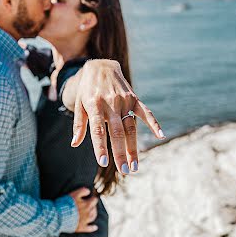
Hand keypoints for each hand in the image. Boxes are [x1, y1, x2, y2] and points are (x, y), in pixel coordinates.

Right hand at [69, 187, 98, 232]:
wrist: (59, 216)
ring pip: (93, 217)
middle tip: (89, 205)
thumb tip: (89, 191)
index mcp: (87, 204)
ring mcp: (85, 221)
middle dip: (92, 206)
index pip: (94, 200)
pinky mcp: (81, 228)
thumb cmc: (66, 204)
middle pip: (94, 208)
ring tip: (91, 213)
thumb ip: (82, 191)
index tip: (90, 198)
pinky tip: (95, 227)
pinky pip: (89, 228)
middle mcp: (88, 213)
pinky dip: (93, 227)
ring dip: (93, 214)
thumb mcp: (74, 194)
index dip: (92, 198)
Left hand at [72, 59, 164, 173]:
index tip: (103, 163)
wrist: (100, 65)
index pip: (98, 130)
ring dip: (133, 147)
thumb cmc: (87, 89)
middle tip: (124, 171)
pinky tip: (161, 135)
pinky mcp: (134, 98)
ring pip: (131, 128)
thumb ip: (79, 125)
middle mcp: (110, 104)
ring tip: (134, 166)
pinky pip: (146, 112)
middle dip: (121, 152)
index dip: (100, 147)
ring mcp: (124, 101)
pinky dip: (154, 123)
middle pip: (117, 132)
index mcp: (94, 106)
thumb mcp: (78, 104)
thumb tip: (74, 143)